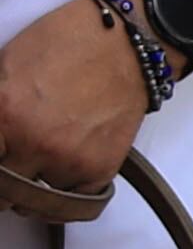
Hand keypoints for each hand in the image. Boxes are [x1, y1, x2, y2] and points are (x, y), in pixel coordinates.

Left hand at [0, 0, 151, 190]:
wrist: (126, 45)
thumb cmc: (66, 46)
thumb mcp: (4, 68)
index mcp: (4, 114)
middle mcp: (36, 144)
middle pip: (4, 194)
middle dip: (2, 186)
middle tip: (7, 171)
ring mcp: (70, 161)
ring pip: (34, 202)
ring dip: (32, 188)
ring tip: (34, 167)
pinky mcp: (100, 169)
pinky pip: (74, 203)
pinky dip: (64, 196)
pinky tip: (58, 177)